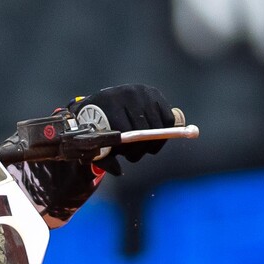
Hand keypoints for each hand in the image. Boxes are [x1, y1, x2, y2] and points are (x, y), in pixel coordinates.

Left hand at [65, 84, 181, 168]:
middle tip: (133, 154)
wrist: (100, 103)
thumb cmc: (97, 123)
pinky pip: (168, 120)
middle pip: (144, 129)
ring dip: (151, 142)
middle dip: (140, 148)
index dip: (128, 147)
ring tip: (140, 145)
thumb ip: (103, 157)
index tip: (125, 154)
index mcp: (109, 101)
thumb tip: (118, 171)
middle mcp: (128, 93)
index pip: (126, 130)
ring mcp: (145, 92)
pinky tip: (151, 135)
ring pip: (157, 127)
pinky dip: (163, 132)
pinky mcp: (157, 95)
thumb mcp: (95, 138)